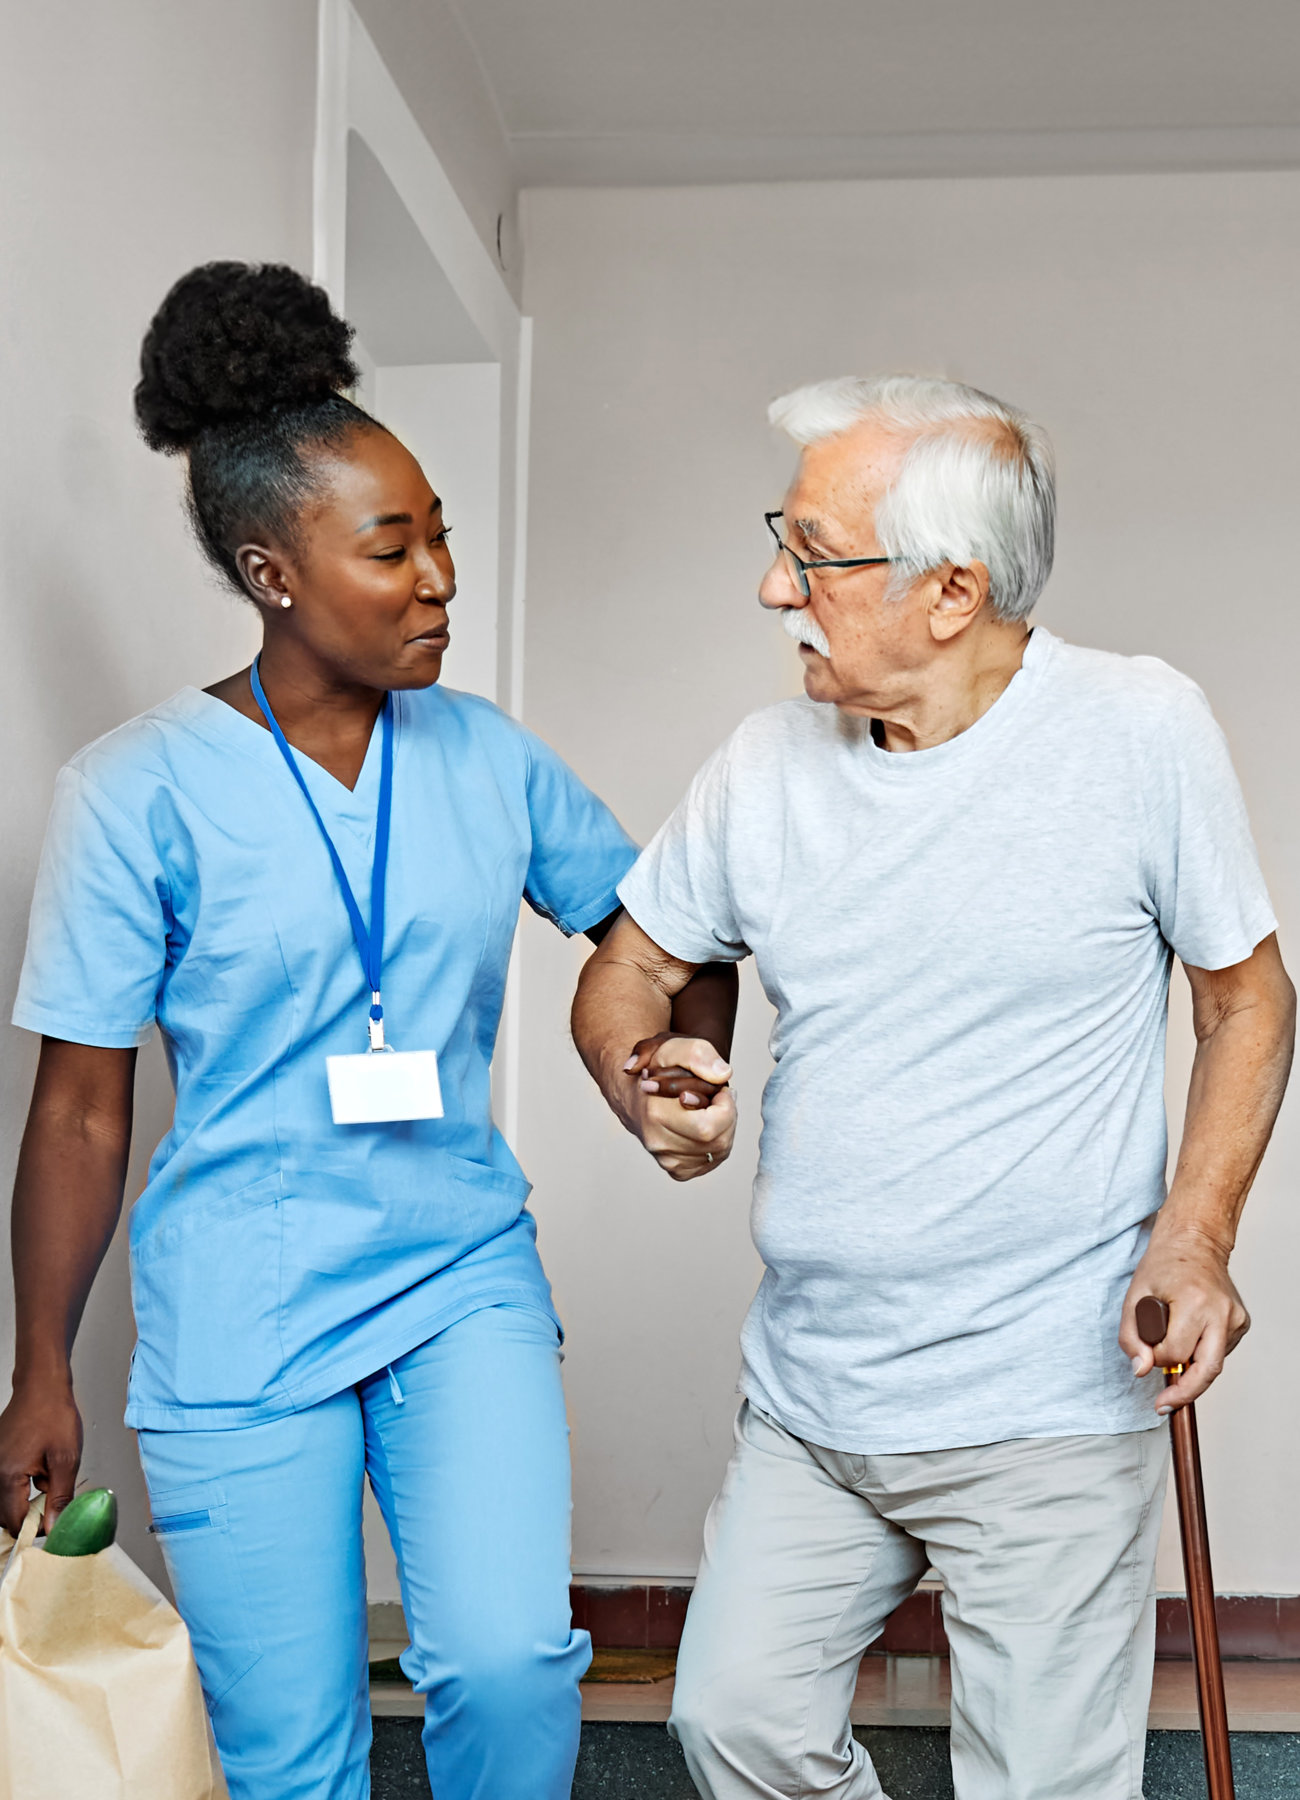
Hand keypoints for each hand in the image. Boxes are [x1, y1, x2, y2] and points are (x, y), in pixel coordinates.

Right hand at [0, 1375, 82, 1536]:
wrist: (41, 1386)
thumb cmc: (54, 1415)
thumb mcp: (66, 1459)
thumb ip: (59, 1497)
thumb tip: (54, 1527)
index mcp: (8, 1476)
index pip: (15, 1522)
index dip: (36, 1528)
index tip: (54, 1522)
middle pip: (5, 1515)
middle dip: (30, 1514)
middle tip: (53, 1498)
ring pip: (4, 1500)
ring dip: (25, 1499)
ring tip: (46, 1477)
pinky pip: (3, 1484)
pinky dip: (20, 1484)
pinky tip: (39, 1468)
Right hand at [622, 1036, 735, 1179]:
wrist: (638, 1089)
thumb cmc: (659, 1069)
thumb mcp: (675, 1047)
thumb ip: (699, 1054)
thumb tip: (722, 1075)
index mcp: (656, 1115)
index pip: (709, 1127)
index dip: (725, 1106)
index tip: (718, 1090)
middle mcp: (658, 1143)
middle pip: (718, 1142)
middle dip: (727, 1117)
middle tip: (717, 1099)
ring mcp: (667, 1160)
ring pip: (719, 1152)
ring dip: (724, 1129)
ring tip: (709, 1110)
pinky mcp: (676, 1170)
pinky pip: (712, 1161)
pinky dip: (716, 1143)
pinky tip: (705, 1126)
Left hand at [1120, 1226, 1249, 1411]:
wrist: (1194, 1242)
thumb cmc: (1163, 1265)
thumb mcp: (1134, 1296)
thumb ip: (1132, 1337)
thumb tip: (1141, 1370)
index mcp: (1194, 1302)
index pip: (1174, 1353)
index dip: (1156, 1357)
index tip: (1147, 1351)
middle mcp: (1221, 1312)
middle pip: (1206, 1371)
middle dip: (1184, 1392)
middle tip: (1164, 1404)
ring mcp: (1236, 1318)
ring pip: (1214, 1364)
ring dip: (1191, 1368)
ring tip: (1174, 1351)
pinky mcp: (1242, 1323)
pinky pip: (1220, 1351)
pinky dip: (1201, 1353)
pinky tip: (1191, 1336)